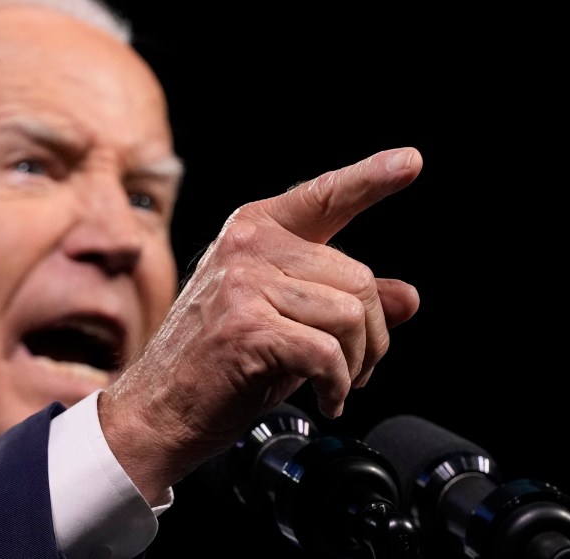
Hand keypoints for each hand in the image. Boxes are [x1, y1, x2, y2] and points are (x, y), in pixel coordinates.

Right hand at [99, 147, 422, 502]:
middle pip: (358, 277)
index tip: (410, 162)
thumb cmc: (218, 362)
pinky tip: (325, 400)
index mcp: (254, 230)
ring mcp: (243, 283)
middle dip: (372, 334)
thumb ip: (342, 299)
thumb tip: (407, 298)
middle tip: (359, 367)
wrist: (159, 407)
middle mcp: (248, 246)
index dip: (371, 180)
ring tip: (336, 385)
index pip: (323, 198)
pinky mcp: (247, 327)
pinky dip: (337, 386)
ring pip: (349, 315)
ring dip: (357, 363)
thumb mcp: (287, 319)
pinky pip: (327, 354)